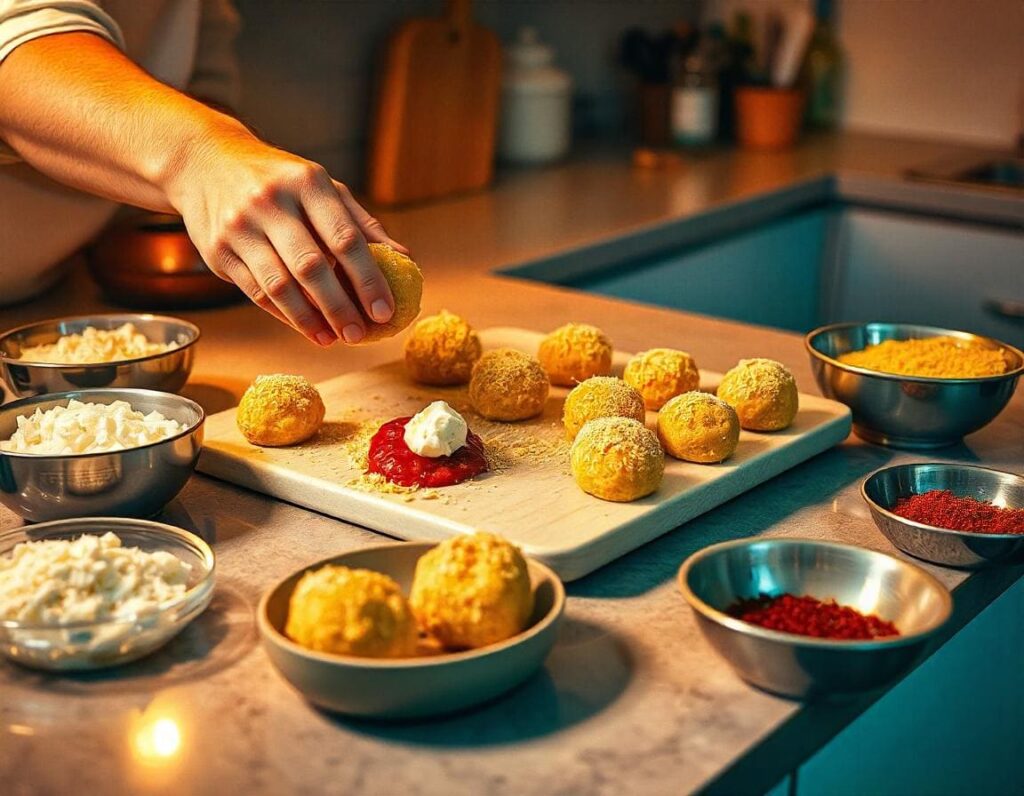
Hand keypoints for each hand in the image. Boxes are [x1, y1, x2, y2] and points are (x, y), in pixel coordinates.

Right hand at [168, 124, 406, 344]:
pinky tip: (308, 329)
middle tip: (360, 334)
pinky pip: (257, 292)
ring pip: (280, 285)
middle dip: (340, 307)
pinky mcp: (217, 250)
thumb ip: (360, 222)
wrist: (204, 162)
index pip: (345, 238)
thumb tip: (404, 258)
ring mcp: (239, 227)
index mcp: (306, 183)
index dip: (368, 279)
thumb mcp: (322, 186)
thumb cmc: (279, 180)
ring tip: (334, 339)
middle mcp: (270, 202)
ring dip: (310, 319)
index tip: (384, 310)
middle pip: (312, 267)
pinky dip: (285, 316)